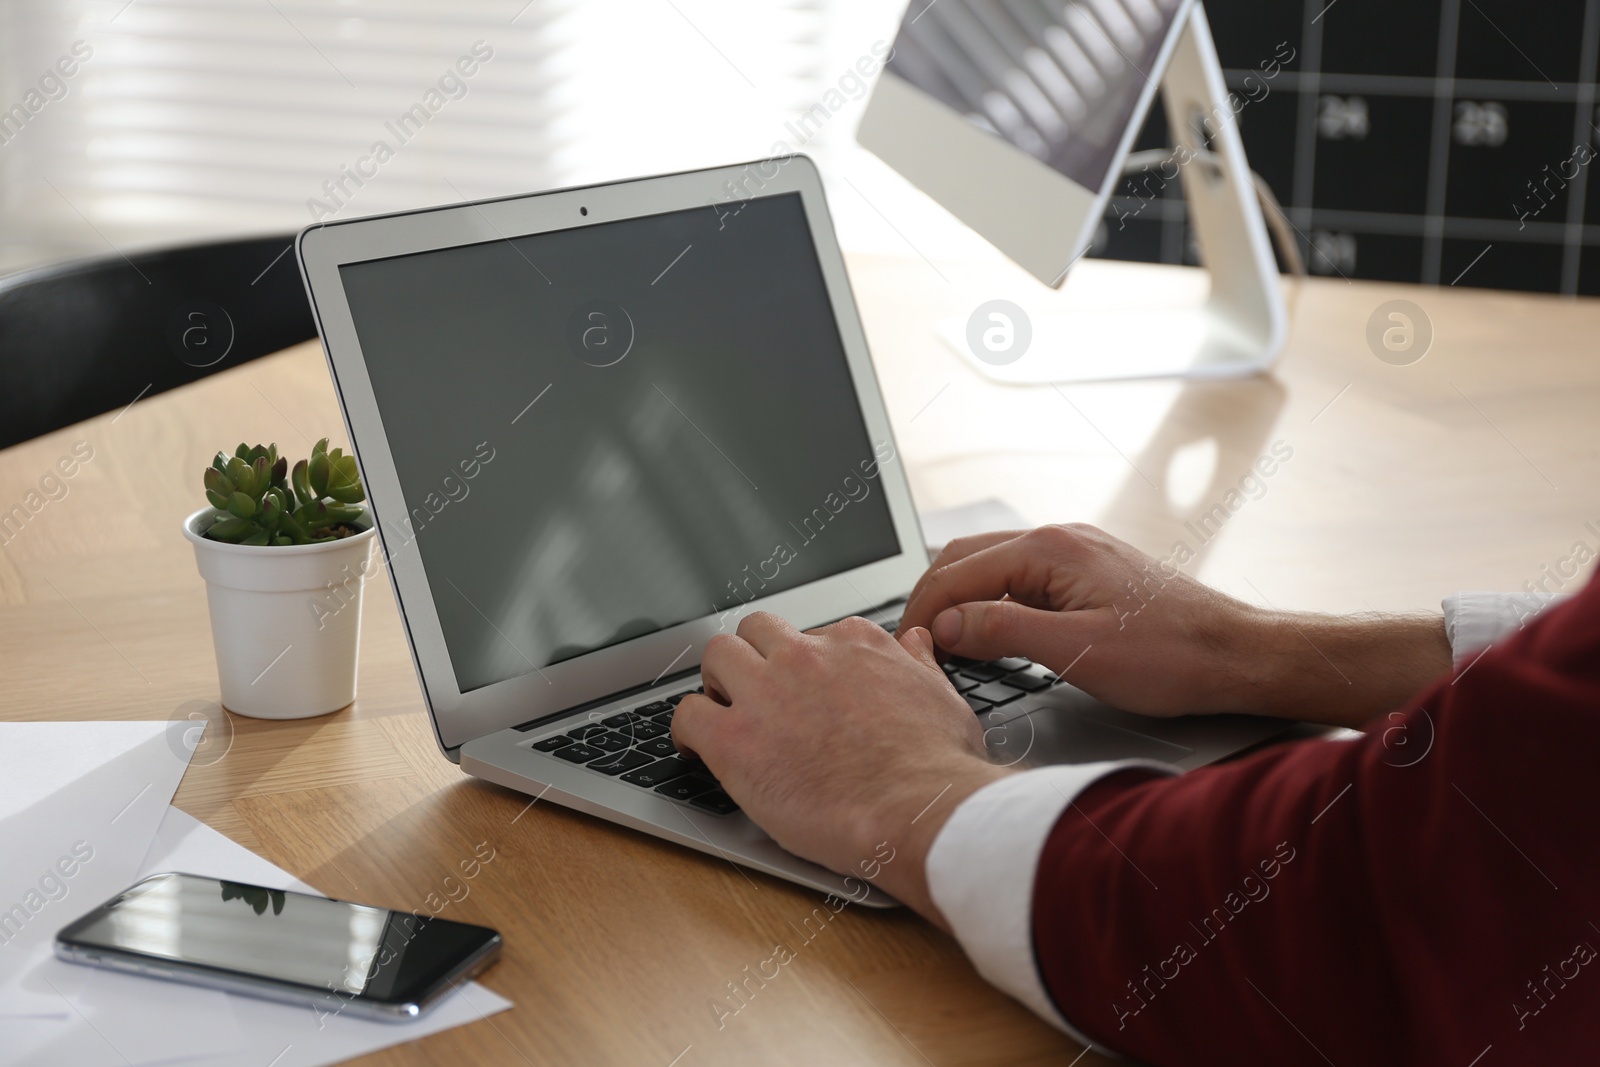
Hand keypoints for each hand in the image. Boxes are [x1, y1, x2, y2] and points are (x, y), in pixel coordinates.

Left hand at [671, 613, 1008, 923]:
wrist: (918, 810)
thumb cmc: (937, 767)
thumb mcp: (943, 698)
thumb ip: (918, 664)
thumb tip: (915, 641)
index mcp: (855, 644)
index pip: (813, 634)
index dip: (805, 664)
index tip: (805, 689)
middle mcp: (806, 657)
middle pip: (757, 630)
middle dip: (752, 656)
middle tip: (755, 692)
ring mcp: (766, 694)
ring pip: (716, 656)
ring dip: (716, 682)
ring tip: (722, 711)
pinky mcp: (735, 739)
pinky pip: (687, 715)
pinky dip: (685, 731)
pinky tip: (694, 748)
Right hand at [899, 524, 1451, 727]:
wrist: (1236, 655)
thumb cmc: (1172, 657)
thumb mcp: (1077, 651)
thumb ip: (1004, 631)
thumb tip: (948, 624)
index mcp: (1051, 550)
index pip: (957, 571)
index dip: (922, 611)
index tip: (905, 649)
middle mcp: (1060, 539)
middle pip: (966, 557)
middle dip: (931, 597)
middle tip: (912, 645)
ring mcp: (1075, 552)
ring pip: (991, 563)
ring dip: (958, 595)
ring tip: (939, 639)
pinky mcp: (1087, 572)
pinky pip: (1019, 575)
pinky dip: (988, 597)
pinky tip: (986, 627)